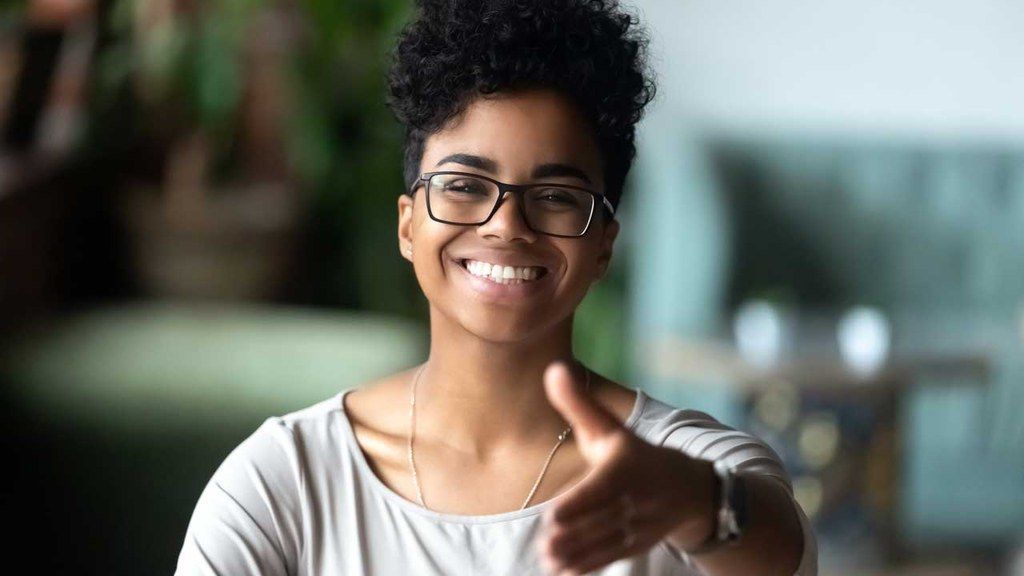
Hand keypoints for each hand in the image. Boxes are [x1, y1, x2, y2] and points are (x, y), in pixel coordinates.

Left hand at [535, 361, 711, 574]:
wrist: (687, 487)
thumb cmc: (634, 454)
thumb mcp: (610, 428)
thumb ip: (578, 404)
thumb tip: (554, 369)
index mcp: (626, 468)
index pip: (601, 489)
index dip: (579, 504)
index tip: (553, 516)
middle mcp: (636, 498)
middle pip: (601, 520)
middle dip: (574, 535)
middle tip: (545, 547)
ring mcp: (639, 524)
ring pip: (606, 543)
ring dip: (578, 554)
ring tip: (549, 561)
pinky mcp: (638, 544)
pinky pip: (613, 556)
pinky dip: (590, 566)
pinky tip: (565, 572)